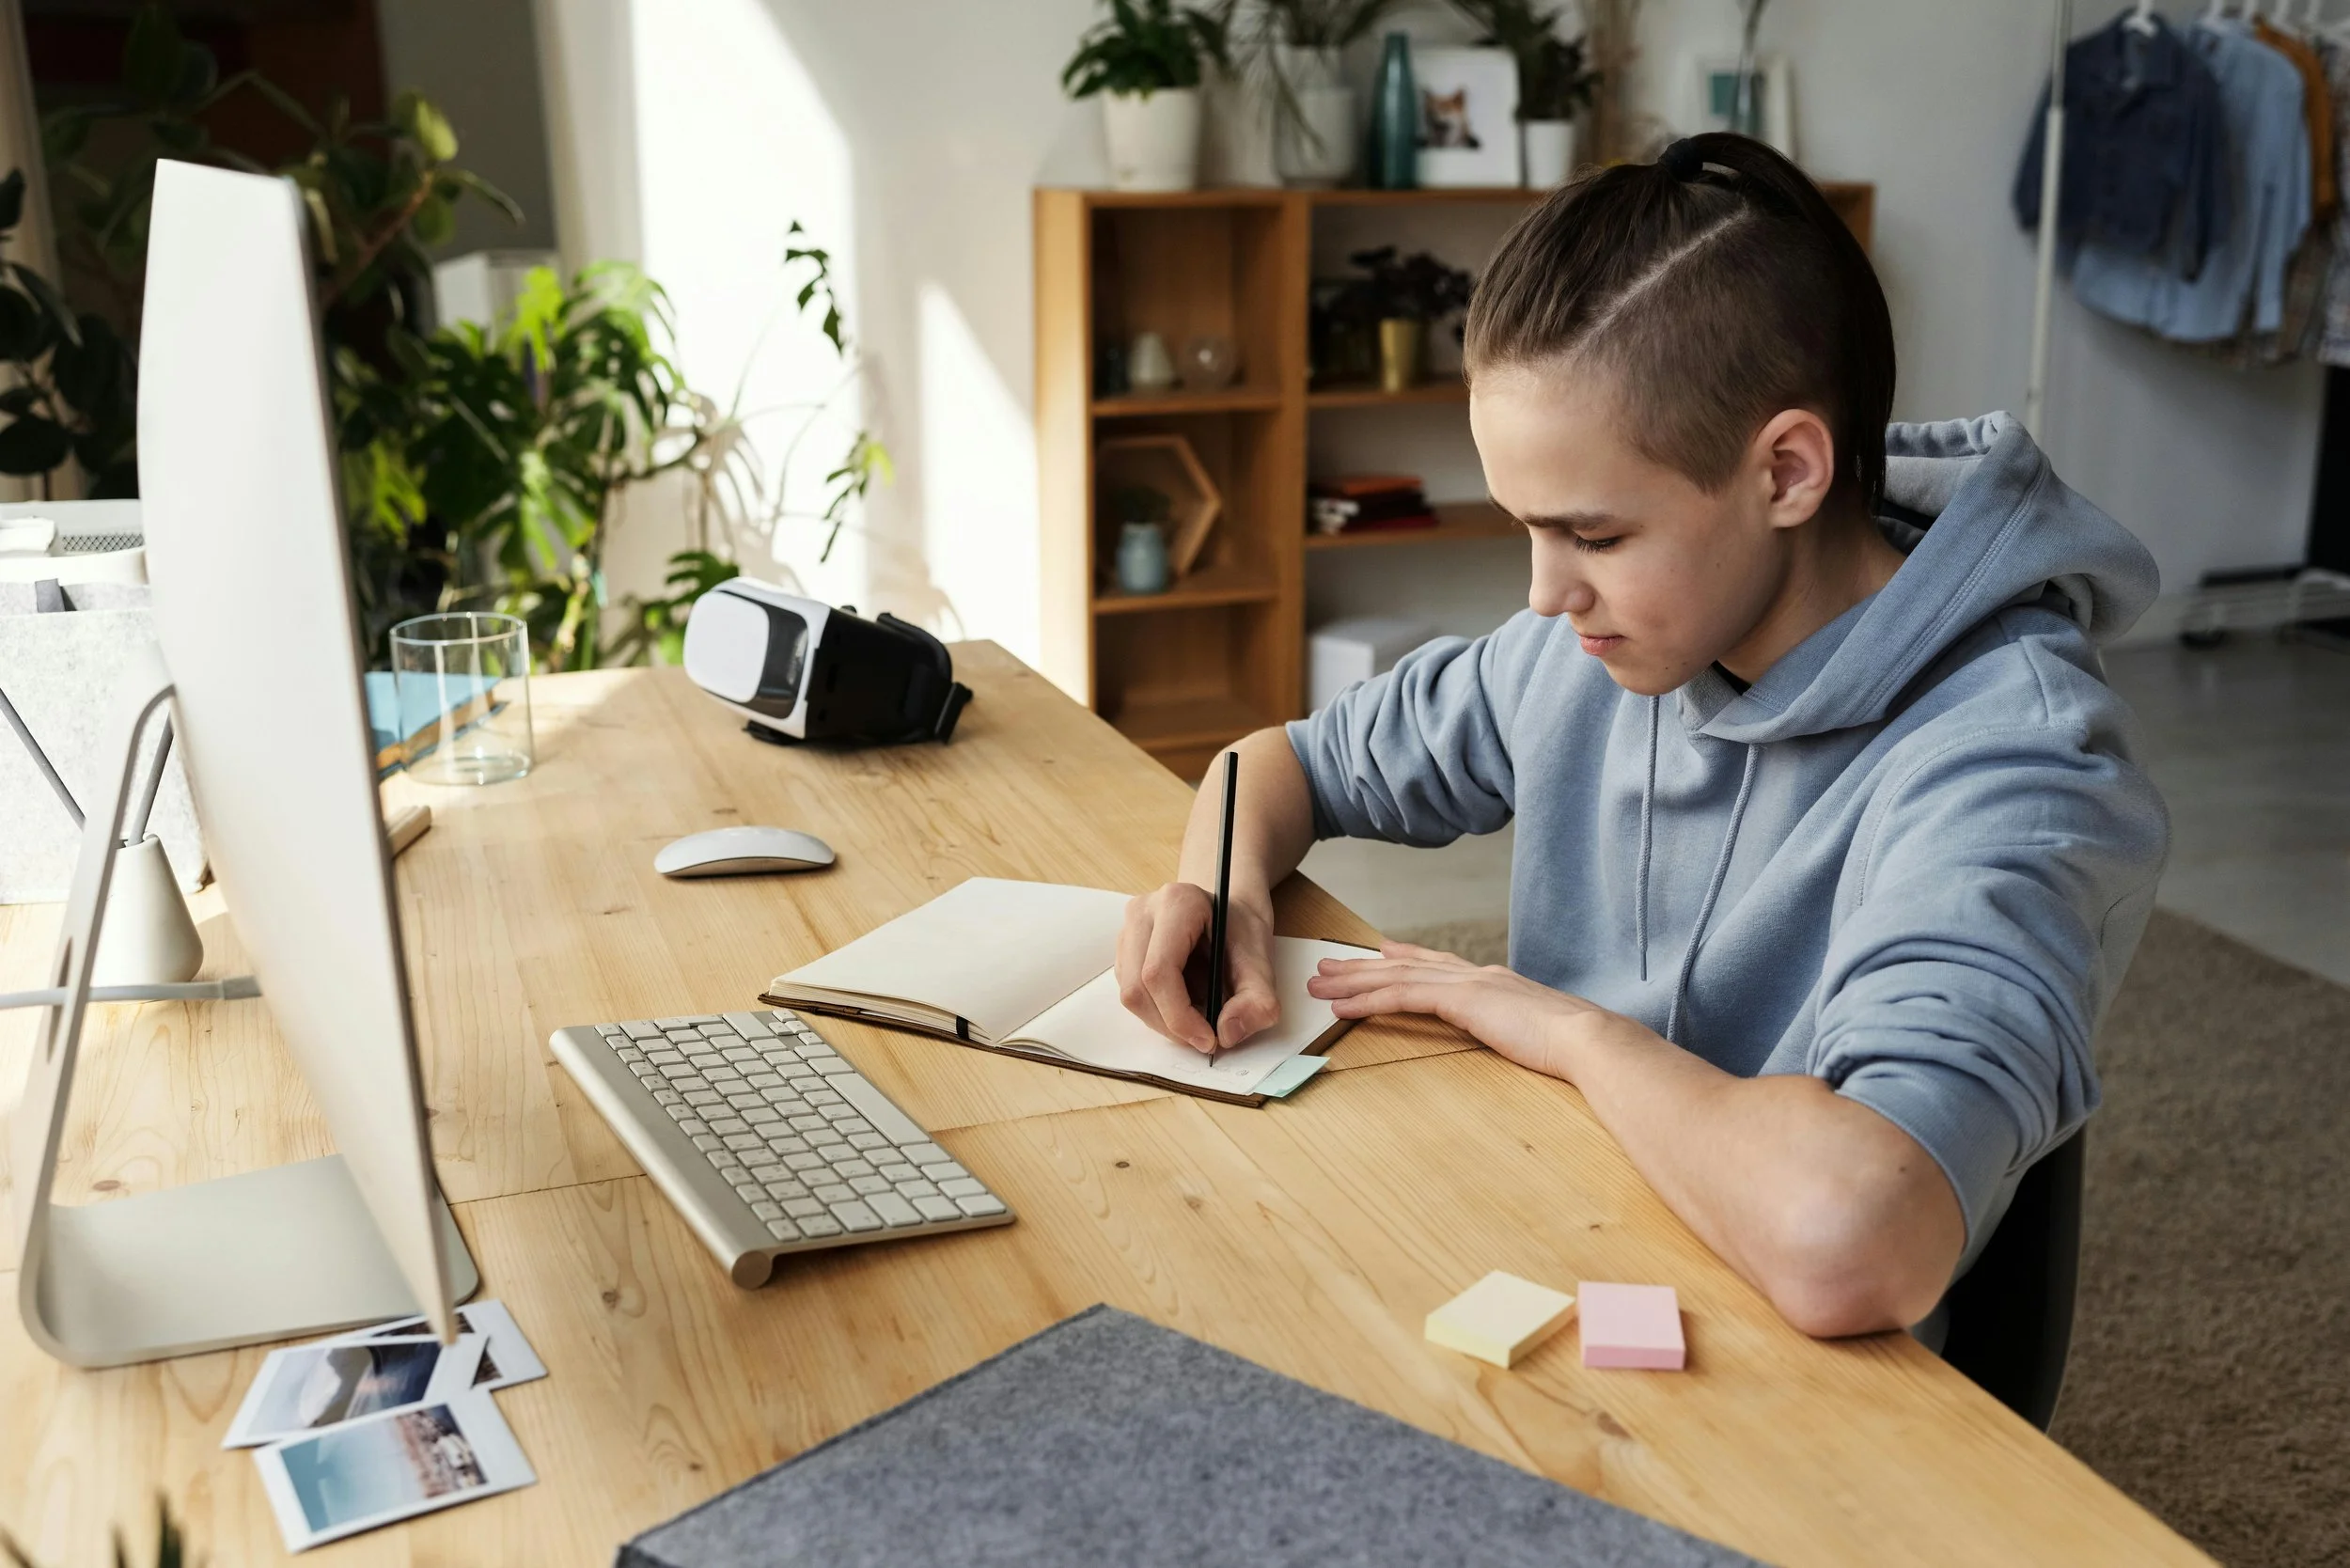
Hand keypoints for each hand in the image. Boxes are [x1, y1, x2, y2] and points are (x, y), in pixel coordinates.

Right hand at [1116, 882, 1279, 1052]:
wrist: (1230, 914)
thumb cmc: (1242, 931)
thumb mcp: (1262, 962)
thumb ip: (1257, 1000)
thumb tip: (1227, 1033)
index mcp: (1177, 903)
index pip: (1159, 971)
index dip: (1179, 1015)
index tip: (1208, 1040)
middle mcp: (1143, 913)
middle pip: (1138, 987)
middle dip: (1171, 1025)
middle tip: (1205, 1040)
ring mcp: (1127, 931)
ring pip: (1130, 995)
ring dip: (1164, 1022)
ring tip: (1198, 1019)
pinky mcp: (1124, 951)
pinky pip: (1131, 994)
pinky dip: (1158, 1013)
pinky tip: (1184, 1005)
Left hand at [1305, 941, 1623, 1078]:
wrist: (1589, 1040)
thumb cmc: (1573, 1048)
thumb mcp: (1537, 1034)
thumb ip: (1518, 1029)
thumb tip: (1518, 1037)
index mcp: (1496, 982)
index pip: (1440, 964)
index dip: (1406, 956)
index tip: (1380, 951)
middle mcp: (1478, 975)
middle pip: (1407, 965)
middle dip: (1364, 967)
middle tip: (1328, 966)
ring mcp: (1469, 983)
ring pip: (1396, 977)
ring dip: (1353, 981)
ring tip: (1320, 984)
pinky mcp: (1461, 999)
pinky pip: (1402, 996)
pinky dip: (1368, 1000)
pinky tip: (1343, 1007)